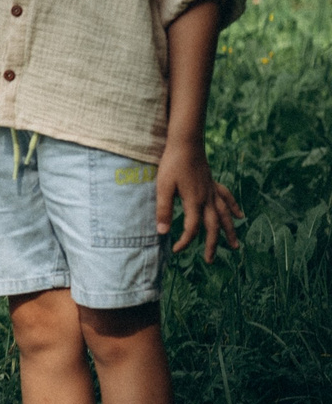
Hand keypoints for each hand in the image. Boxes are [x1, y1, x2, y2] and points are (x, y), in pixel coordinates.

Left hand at [156, 143, 242, 262]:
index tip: (175, 250)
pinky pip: (227, 198)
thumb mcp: (163, 187)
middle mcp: (207, 199)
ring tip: (235, 246)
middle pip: (213, 226)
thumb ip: (163, 210)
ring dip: (230, 231)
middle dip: (212, 244)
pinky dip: (234, 207)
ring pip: (225, 216)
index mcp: (194, 201)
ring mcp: (212, 191)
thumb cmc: (172, 164)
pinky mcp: (212, 183)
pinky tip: (240, 216)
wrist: (186, 143)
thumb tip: (162, 233)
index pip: (193, 228)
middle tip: (209, 260)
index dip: (185, 241)